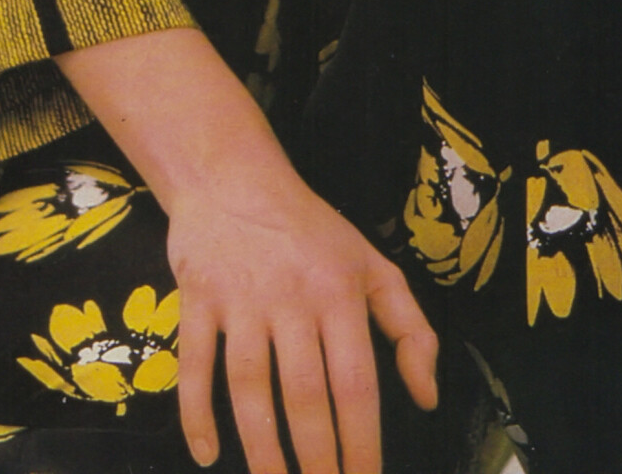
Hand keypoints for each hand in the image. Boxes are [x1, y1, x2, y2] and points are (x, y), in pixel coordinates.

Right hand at [169, 156, 437, 473]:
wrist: (233, 176)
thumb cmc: (310, 229)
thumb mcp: (371, 264)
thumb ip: (409, 327)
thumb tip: (428, 397)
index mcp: (340, 292)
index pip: (355, 382)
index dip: (361, 443)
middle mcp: (291, 298)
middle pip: (304, 395)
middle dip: (316, 460)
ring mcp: (240, 301)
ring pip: (249, 388)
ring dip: (262, 449)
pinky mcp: (196, 300)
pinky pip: (193, 365)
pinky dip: (196, 413)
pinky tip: (206, 455)